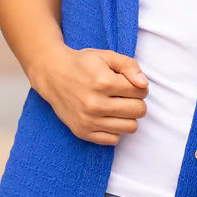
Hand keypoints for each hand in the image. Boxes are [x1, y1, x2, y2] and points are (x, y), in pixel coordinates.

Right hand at [30, 45, 149, 144]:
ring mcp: (88, 120)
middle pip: (138, 111)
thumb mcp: (107, 56)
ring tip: (118, 106)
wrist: (52, 73)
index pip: (141, 92)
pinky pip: (114, 139)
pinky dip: (115, 129)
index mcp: (104, 82)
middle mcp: (95, 104)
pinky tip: (108, 117)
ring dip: (128, 116)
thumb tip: (144, 85)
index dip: (139, 86)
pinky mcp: (82, 132)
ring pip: (130, 127)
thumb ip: (129, 66)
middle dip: (137, 101)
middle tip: (125, 95)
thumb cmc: (83, 63)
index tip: (129, 83)